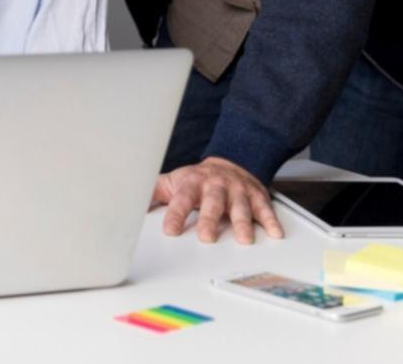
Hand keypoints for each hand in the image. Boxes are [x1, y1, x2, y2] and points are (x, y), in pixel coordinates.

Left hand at [151, 157, 284, 243]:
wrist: (230, 162)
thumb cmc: (197, 179)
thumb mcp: (172, 182)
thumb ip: (153, 195)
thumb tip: (128, 208)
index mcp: (193, 183)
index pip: (182, 199)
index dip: (175, 214)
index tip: (170, 231)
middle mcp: (216, 185)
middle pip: (212, 202)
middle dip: (209, 219)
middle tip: (207, 237)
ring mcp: (238, 190)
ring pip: (240, 206)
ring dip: (242, 222)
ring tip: (244, 239)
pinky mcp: (257, 196)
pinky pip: (265, 209)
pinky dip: (270, 221)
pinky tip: (274, 233)